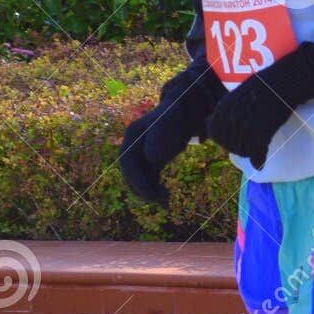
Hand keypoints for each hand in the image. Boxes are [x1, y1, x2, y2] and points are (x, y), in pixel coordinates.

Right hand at [118, 64, 225, 205]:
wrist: (186, 113)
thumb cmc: (176, 117)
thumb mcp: (169, 125)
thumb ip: (160, 138)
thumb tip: (151, 157)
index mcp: (133, 135)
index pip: (128, 162)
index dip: (136, 180)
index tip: (150, 193)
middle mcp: (133, 145)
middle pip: (130, 172)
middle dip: (142, 188)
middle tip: (157, 200)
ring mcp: (140, 153)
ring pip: (138, 178)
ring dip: (149, 191)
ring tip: (165, 200)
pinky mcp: (149, 161)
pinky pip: (148, 178)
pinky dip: (154, 189)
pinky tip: (166, 197)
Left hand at [208, 43, 313, 169]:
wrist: (291, 75)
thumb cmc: (270, 83)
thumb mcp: (244, 91)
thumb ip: (230, 106)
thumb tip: (216, 122)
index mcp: (228, 101)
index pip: (214, 129)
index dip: (221, 140)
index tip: (232, 142)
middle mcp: (236, 109)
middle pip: (228, 140)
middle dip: (235, 149)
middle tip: (246, 151)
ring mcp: (250, 116)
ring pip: (242, 145)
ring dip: (247, 154)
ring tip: (254, 156)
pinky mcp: (266, 123)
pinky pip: (257, 147)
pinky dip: (258, 158)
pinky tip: (260, 164)